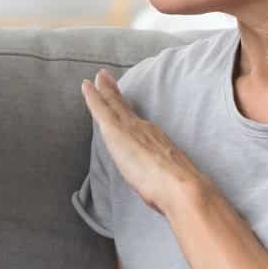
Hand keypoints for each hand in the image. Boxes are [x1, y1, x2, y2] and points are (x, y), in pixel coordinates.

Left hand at [81, 68, 205, 215]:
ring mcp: (131, 129)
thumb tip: (166, 189)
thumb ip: (166, 179)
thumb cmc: (180, 190)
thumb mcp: (172, 181)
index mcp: (156, 142)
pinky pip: (102, 110)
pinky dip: (93, 98)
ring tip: (96, 78)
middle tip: (105, 78)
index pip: (137, 124)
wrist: (181, 187)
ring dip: (104, 90)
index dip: (128, 112)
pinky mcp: (118, 132)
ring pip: (113, 105)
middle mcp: (145, 130)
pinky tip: (86, 87)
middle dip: (114, 93)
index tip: (123, 103)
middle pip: (125, 109)